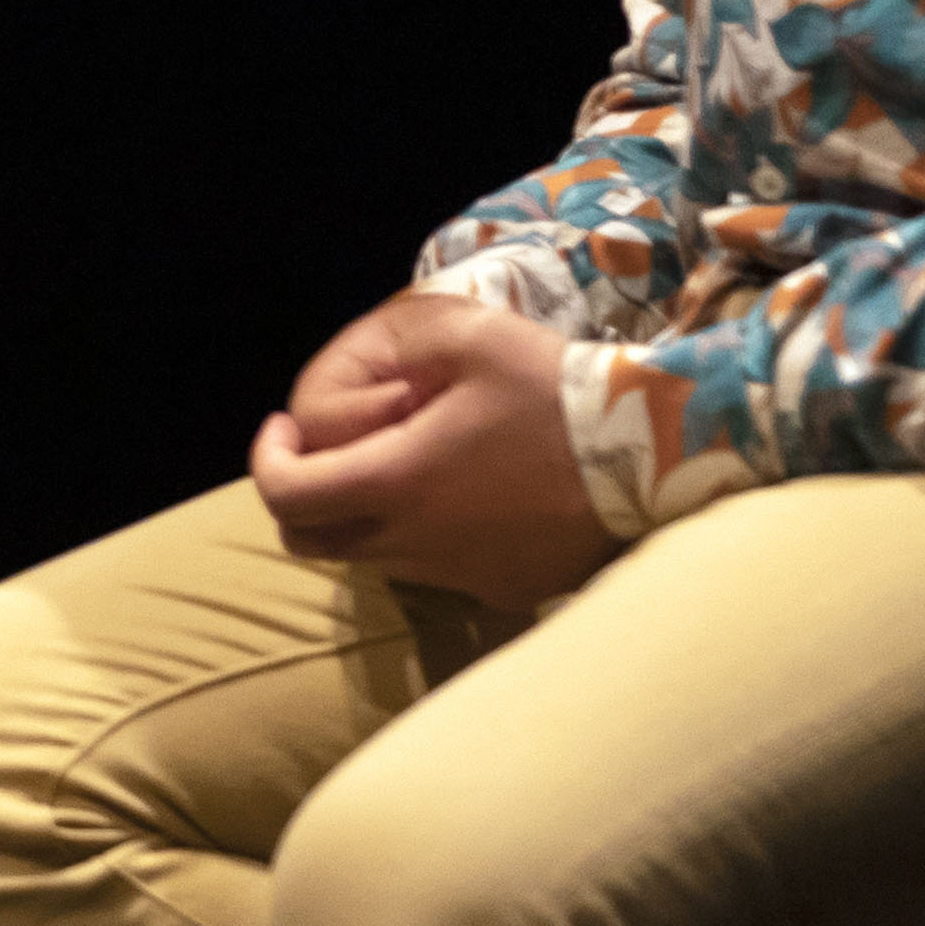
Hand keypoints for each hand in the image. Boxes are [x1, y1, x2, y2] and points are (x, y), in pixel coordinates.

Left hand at [248, 293, 617, 607]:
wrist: (656, 452)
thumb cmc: (558, 389)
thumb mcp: (471, 335)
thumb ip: (396, 344)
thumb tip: (365, 382)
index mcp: (399, 484)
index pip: (286, 497)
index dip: (268, 461)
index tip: (284, 430)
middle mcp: (418, 545)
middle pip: (315, 541)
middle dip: (304, 494)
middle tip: (334, 449)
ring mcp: (462, 577)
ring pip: (376, 557)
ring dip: (372, 513)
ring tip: (415, 460)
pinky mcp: (505, 590)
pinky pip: (439, 570)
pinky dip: (429, 535)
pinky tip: (471, 493)